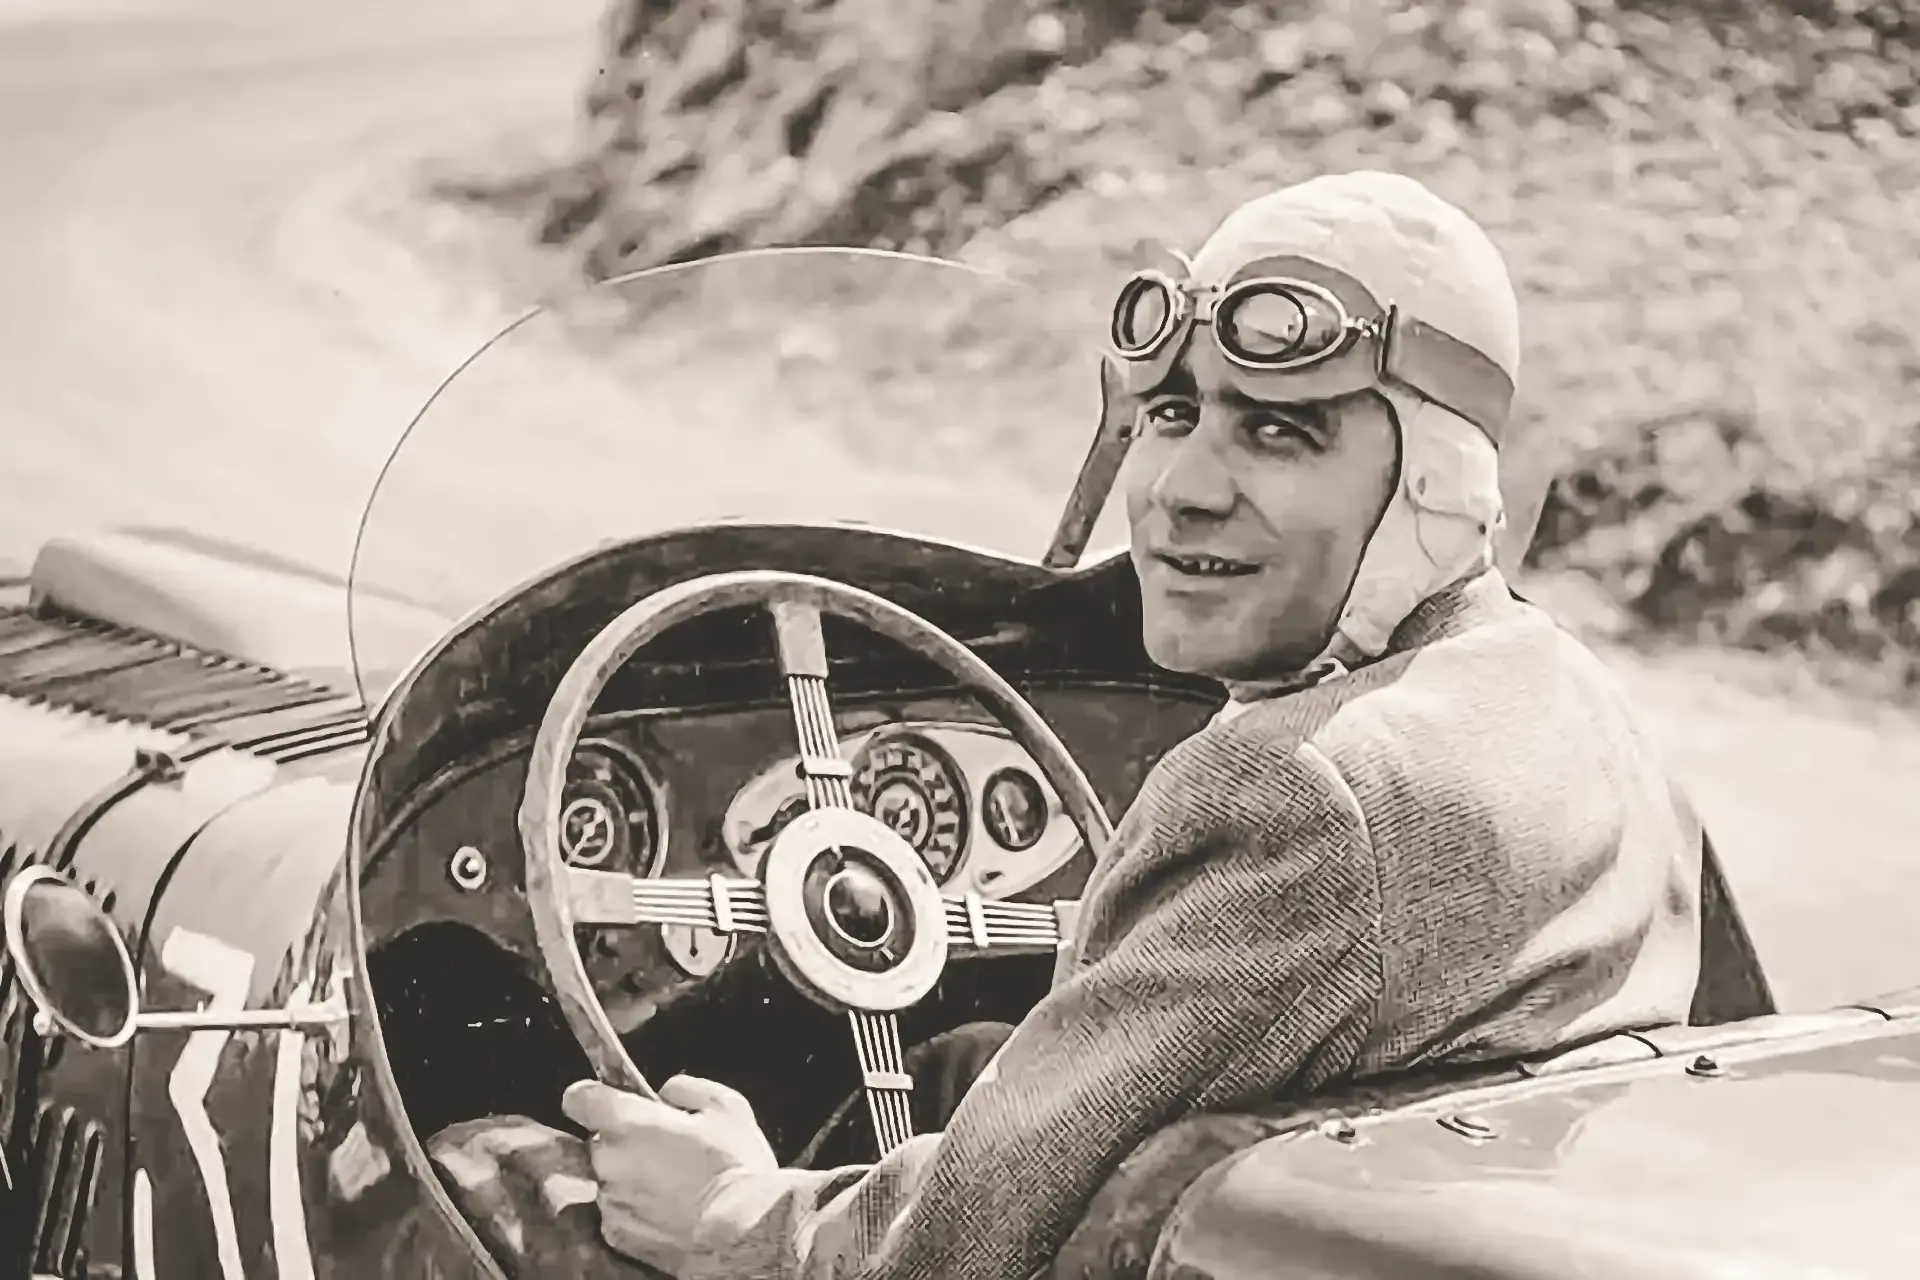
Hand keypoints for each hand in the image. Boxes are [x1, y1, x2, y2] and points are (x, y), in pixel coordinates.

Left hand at [561, 1075, 777, 1274]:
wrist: (742, 1232)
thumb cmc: (733, 1164)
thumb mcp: (725, 1106)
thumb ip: (684, 1089)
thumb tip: (664, 1093)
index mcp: (627, 1122)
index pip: (578, 1098)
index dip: (593, 1097)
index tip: (613, 1102)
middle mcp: (607, 1161)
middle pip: (598, 1142)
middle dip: (624, 1142)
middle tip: (664, 1149)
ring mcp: (609, 1202)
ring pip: (610, 1179)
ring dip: (631, 1177)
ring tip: (673, 1186)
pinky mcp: (617, 1236)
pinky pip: (619, 1212)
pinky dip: (637, 1210)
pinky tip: (670, 1211)